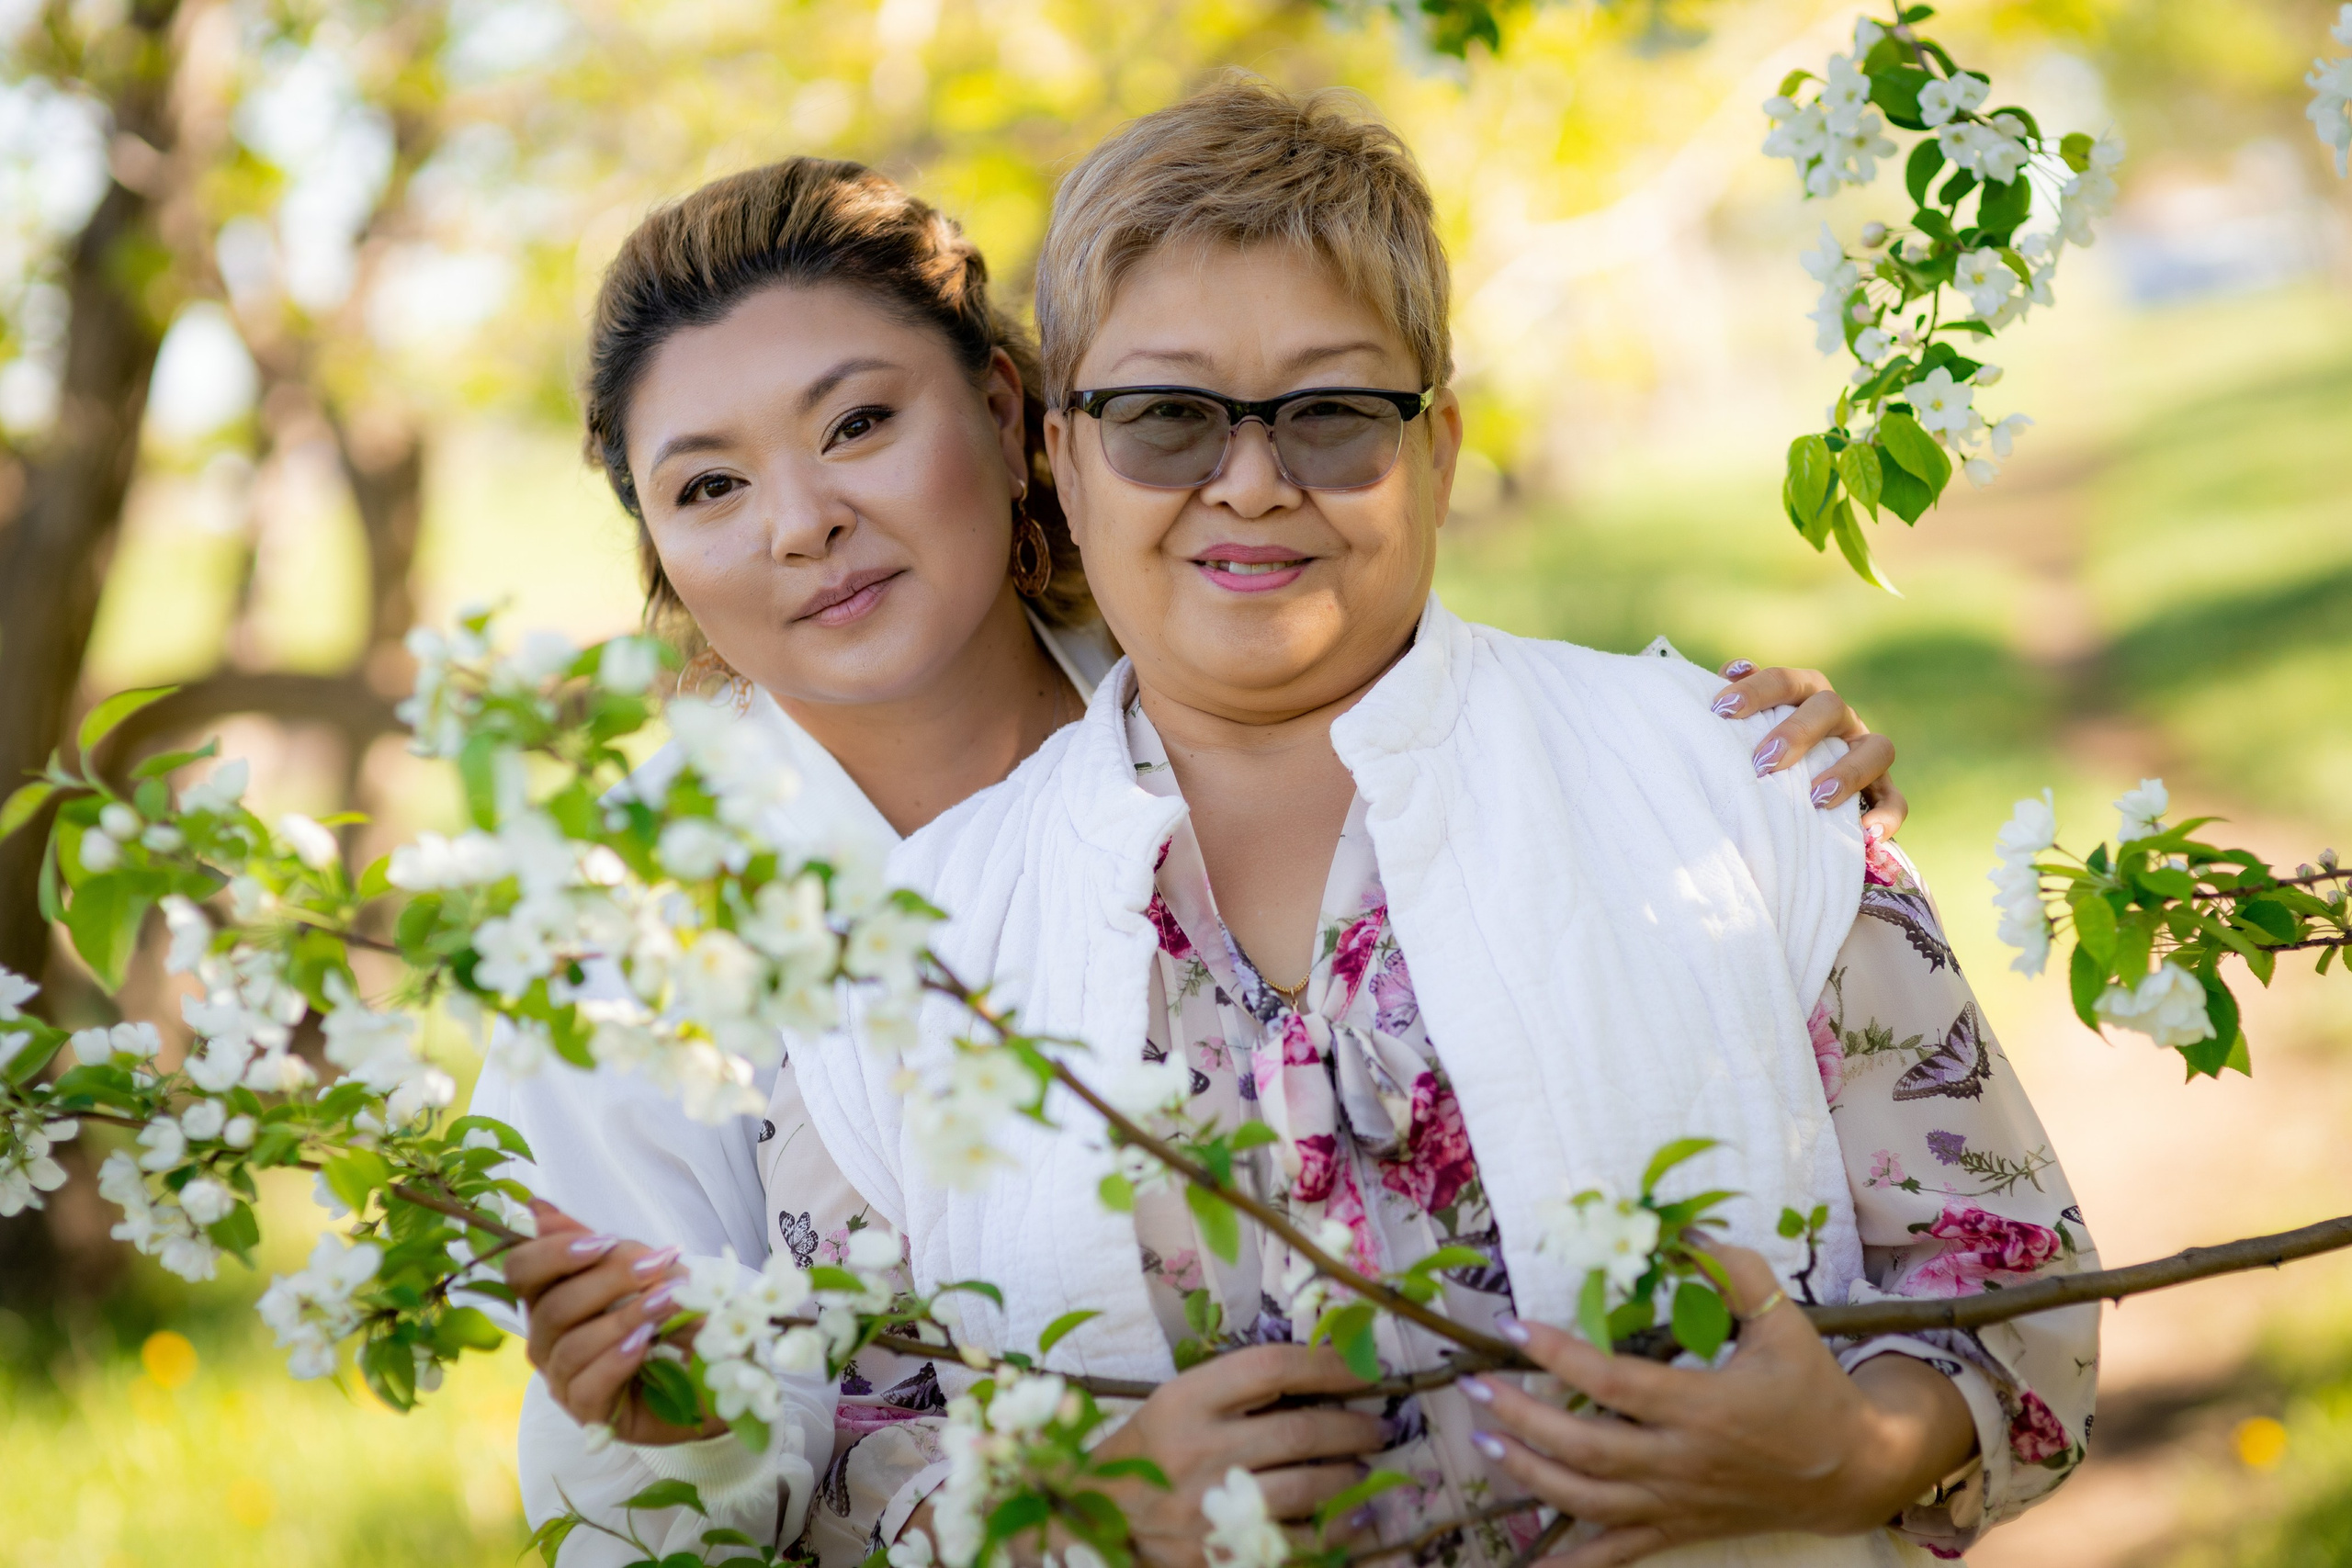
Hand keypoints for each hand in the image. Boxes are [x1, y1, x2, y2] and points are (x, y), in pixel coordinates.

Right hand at [504, 1199, 722, 1444]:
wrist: (714, 1372)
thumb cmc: (671, 1317)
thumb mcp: (644, 1272)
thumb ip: (598, 1247)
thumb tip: (538, 1208)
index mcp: (550, 1297)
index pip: (520, 1271)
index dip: (552, 1253)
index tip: (602, 1242)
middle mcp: (546, 1339)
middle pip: (550, 1306)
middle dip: (606, 1281)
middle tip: (655, 1266)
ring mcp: (562, 1379)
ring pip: (571, 1346)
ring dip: (623, 1318)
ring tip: (666, 1303)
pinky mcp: (587, 1413)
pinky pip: (587, 1386)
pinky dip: (616, 1360)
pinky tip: (644, 1344)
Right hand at [1084, 1344, 1383, 1567]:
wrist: (1094, 1516)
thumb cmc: (1149, 1449)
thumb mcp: (1178, 1402)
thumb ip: (1239, 1391)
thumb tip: (1325, 1378)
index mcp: (1184, 1401)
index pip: (1271, 1369)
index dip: (1326, 1366)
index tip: (1360, 1369)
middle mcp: (1196, 1452)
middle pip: (1298, 1432)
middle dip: (1352, 1428)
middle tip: (1379, 1427)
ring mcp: (1205, 1510)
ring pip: (1303, 1491)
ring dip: (1348, 1478)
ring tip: (1364, 1468)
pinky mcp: (1214, 1556)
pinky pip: (1292, 1545)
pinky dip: (1332, 1532)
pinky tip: (1353, 1518)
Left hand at [1462, 1245, 1974, 1567]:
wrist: (1855, 1471)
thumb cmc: (1813, 1390)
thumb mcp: (1782, 1322)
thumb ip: (1733, 1273)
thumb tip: (1682, 1232)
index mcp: (1703, 1407)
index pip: (1613, 1383)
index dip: (1558, 1355)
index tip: (1513, 1328)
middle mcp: (1682, 1462)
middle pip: (1585, 1448)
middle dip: (1521, 1416)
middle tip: (1474, 1387)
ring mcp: (1677, 1503)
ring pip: (1589, 1501)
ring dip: (1530, 1474)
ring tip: (1485, 1440)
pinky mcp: (1679, 1529)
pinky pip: (1619, 1554)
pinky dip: (1573, 1563)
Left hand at [1710, 659, 1905, 838]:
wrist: (1790, 794)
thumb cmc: (1758, 749)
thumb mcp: (1745, 725)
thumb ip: (1738, 700)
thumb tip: (1730, 673)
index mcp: (1803, 693)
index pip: (1783, 681)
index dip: (1755, 692)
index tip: (1720, 710)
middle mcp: (1838, 717)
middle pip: (1829, 706)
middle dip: (1795, 733)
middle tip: (1762, 763)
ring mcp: (1864, 750)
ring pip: (1877, 748)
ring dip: (1848, 771)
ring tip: (1816, 798)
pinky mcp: (1882, 788)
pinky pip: (1895, 799)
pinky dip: (1887, 815)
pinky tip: (1867, 834)